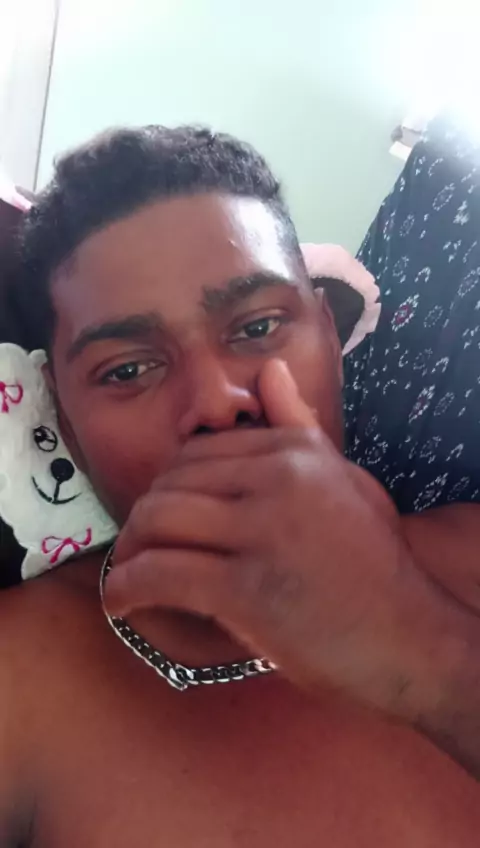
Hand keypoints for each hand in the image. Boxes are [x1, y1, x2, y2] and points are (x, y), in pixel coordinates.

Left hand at [105, 360, 438, 712]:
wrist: (408, 638)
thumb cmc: (376, 564)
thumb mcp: (346, 480)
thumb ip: (299, 425)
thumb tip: (269, 367)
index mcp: (296, 451)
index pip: (200, 452)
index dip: (171, 486)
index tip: (167, 518)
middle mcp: (277, 479)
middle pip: (171, 483)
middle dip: (146, 518)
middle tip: (141, 548)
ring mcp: (260, 532)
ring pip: (157, 520)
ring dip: (129, 550)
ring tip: (128, 573)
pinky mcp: (244, 589)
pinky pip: (160, 574)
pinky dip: (125, 589)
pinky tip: (119, 602)